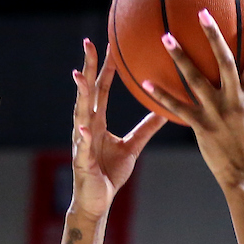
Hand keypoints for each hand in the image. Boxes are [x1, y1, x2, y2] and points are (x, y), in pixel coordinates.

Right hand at [71, 40, 165, 221]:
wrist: (97, 201)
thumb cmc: (110, 173)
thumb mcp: (132, 147)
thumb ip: (146, 128)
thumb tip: (165, 111)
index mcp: (98, 121)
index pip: (101, 88)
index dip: (105, 66)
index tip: (109, 44)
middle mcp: (87, 126)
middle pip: (87, 92)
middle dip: (87, 68)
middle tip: (88, 43)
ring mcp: (82, 142)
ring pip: (80, 114)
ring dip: (79, 95)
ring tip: (79, 75)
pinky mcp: (82, 161)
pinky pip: (84, 147)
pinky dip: (84, 137)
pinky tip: (86, 127)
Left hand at [145, 9, 243, 189]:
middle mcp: (235, 100)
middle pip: (225, 62)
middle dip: (214, 36)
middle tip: (201, 12)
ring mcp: (217, 113)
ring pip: (196, 80)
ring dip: (181, 58)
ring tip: (166, 37)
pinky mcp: (201, 126)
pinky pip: (178, 108)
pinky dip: (162, 95)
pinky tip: (145, 81)